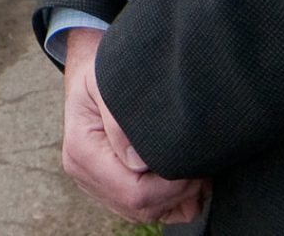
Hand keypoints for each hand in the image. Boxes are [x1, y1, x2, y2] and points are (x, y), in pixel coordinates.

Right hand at [60, 28, 207, 224]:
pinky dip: (171, 199)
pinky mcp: (112, 188)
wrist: (92, 71)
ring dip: (177, 197)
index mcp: (82, 153)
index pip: (134, 193)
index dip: (171, 185)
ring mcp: (98, 185)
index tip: (194, 163)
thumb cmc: (102, 72)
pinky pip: (148, 210)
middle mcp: (85, 175)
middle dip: (179, 192)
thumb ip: (119, 120)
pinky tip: (181, 172)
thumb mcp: (106, 81)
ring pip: (148, 213)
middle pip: (143, 208)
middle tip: (200, 163)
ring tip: (192, 166)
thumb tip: (138, 162)